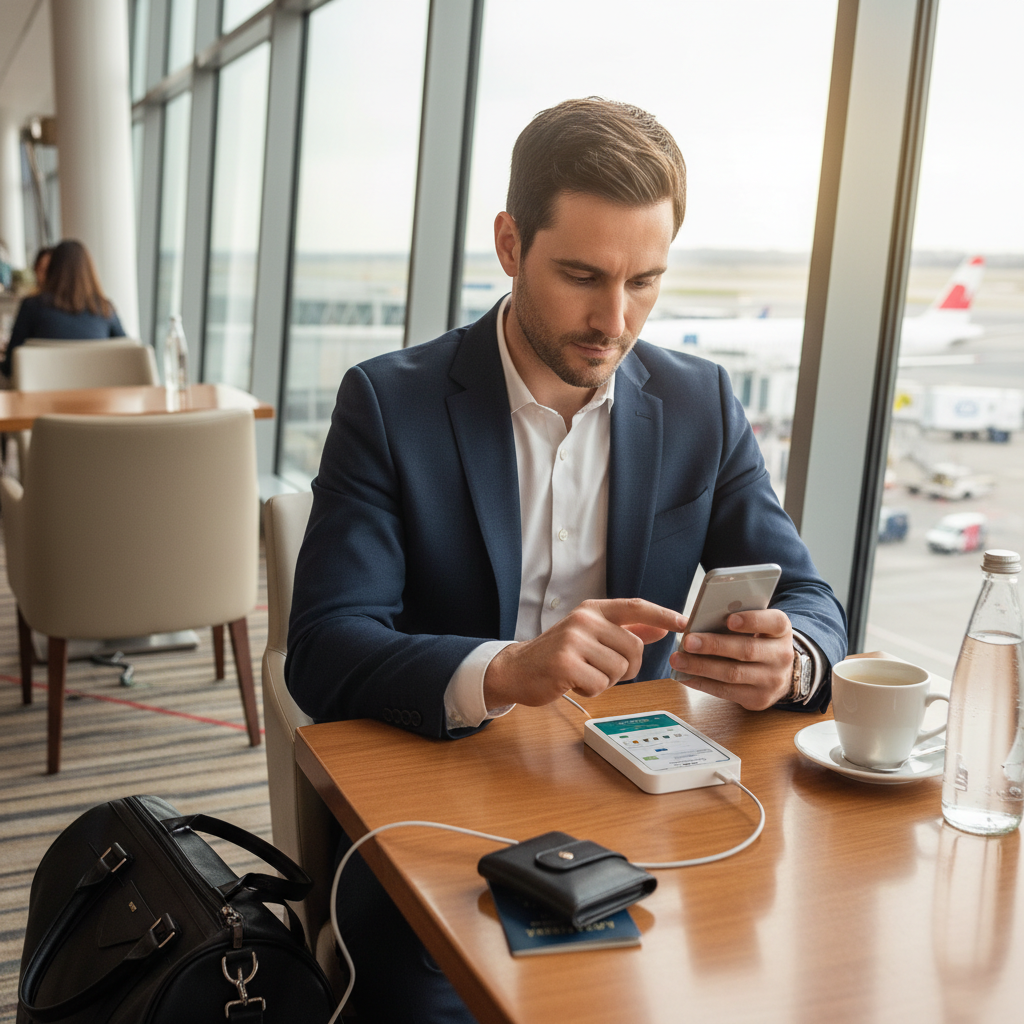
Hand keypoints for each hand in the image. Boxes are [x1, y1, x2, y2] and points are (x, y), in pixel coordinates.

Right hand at [484, 598, 685, 708]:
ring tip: (583, 673)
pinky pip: (600, 685)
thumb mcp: (592, 635)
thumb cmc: (558, 653)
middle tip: (601, 669)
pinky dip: (591, 690)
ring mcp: (573, 641)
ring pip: (619, 669)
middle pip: (634, 648)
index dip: (663, 615)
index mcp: (593, 610)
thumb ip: (626, 630)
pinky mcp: (565, 663)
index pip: (635, 606)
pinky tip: (573, 682)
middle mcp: (584, 620)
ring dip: (606, 680)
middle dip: (626, 667)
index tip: (684, 623)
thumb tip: (661, 629)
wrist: (518, 669)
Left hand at [668, 609, 793, 709]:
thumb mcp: (757, 626)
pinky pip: (727, 692)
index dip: (752, 620)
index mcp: (782, 630)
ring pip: (734, 673)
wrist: (779, 673)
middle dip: (714, 646)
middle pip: (747, 650)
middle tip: (688, 641)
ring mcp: (772, 680)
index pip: (774, 622)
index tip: (729, 620)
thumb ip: (737, 620)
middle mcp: (781, 655)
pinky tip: (685, 676)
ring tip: (678, 660)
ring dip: (701, 667)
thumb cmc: (758, 641)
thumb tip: (701, 619)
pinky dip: (702, 683)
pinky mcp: (759, 699)